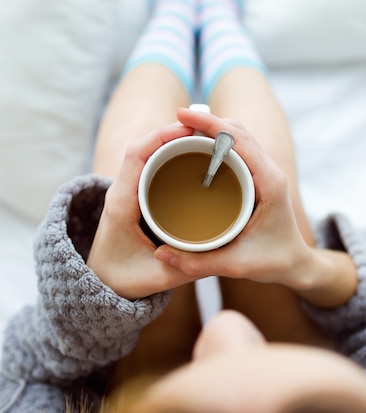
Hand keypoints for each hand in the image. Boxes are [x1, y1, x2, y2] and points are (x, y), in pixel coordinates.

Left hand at [87, 122, 199, 299]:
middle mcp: (122, 190)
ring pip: (148, 153)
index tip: (188, 129)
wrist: (99, 282)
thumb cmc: (122, 279)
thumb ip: (185, 267)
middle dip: (174, 133)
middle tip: (208, 131)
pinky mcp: (135, 194)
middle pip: (145, 147)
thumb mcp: (156, 278)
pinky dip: (170, 155)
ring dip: (173, 142)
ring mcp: (128, 190)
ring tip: (205, 140)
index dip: (160, 135)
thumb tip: (219, 252)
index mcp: (122, 203)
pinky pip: (151, 165)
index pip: (136, 155)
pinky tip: (193, 157)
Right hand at [154, 108, 311, 286]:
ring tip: (184, 129)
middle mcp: (270, 171)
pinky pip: (239, 147)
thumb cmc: (274, 262)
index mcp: (269, 183)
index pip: (240, 140)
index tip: (182, 115)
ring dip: (214, 127)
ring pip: (240, 135)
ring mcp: (266, 171)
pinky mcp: (259, 175)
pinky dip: (219, 139)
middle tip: (177, 120)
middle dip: (208, 120)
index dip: (211, 123)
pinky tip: (199, 146)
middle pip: (238, 130)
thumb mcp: (236, 265)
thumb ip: (198, 262)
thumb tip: (161, 255)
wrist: (296, 265)